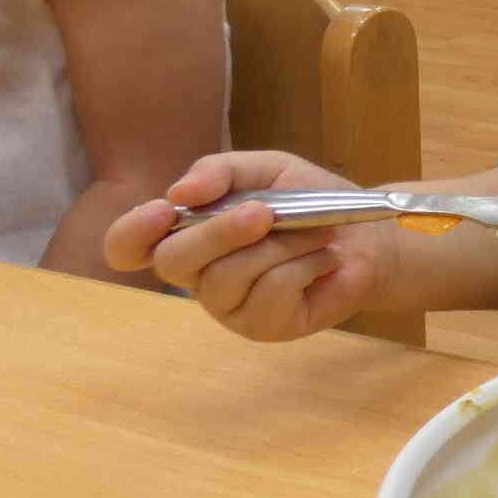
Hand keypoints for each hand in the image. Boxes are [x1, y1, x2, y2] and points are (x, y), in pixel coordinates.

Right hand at [102, 151, 395, 341]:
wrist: (370, 235)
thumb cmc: (311, 203)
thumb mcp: (265, 171)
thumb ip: (220, 172)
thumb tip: (180, 193)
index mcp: (186, 235)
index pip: (127, 246)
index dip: (131, 233)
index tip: (163, 210)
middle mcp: (198, 275)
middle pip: (174, 262)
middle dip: (219, 232)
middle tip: (263, 212)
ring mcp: (228, 307)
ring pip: (228, 277)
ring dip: (278, 245)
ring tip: (314, 232)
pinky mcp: (263, 327)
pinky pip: (270, 293)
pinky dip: (303, 266)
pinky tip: (322, 260)